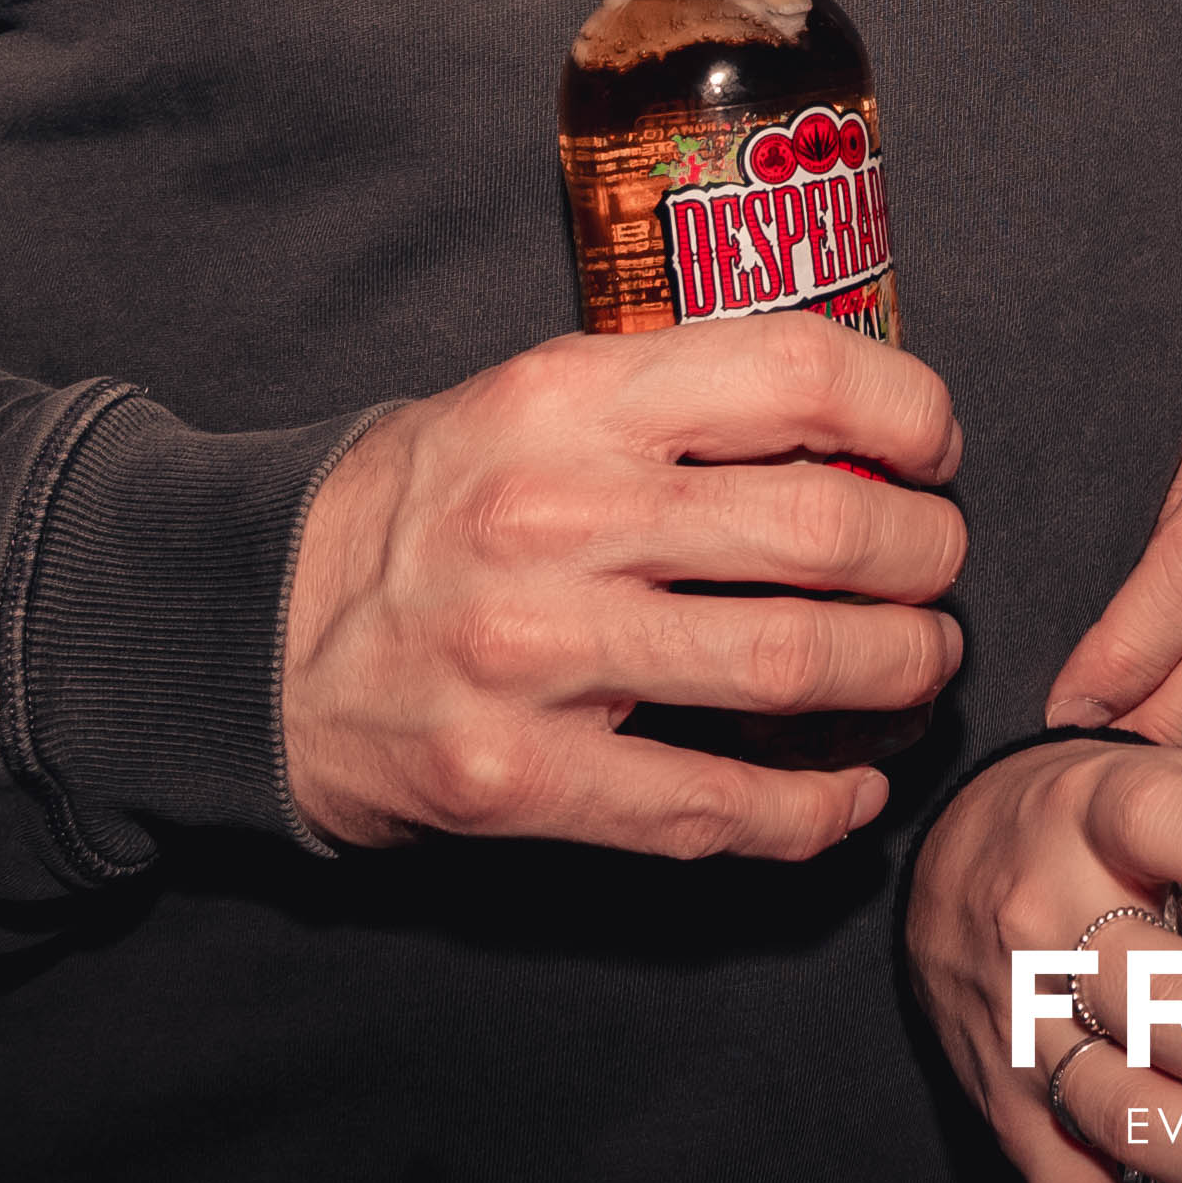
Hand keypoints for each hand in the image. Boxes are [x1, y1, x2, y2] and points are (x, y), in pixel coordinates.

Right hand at [280, 318, 964, 859]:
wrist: (244, 632)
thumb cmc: (419, 509)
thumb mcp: (526, 399)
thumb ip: (672, 402)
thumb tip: (859, 429)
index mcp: (571, 398)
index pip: (802, 372)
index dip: (908, 411)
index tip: (934, 452)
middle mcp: (558, 514)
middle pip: (830, 529)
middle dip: (926, 560)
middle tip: (937, 576)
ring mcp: (536, 653)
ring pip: (796, 665)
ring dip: (898, 678)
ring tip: (915, 674)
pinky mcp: (519, 776)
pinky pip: (715, 806)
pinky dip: (813, 810)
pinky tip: (845, 796)